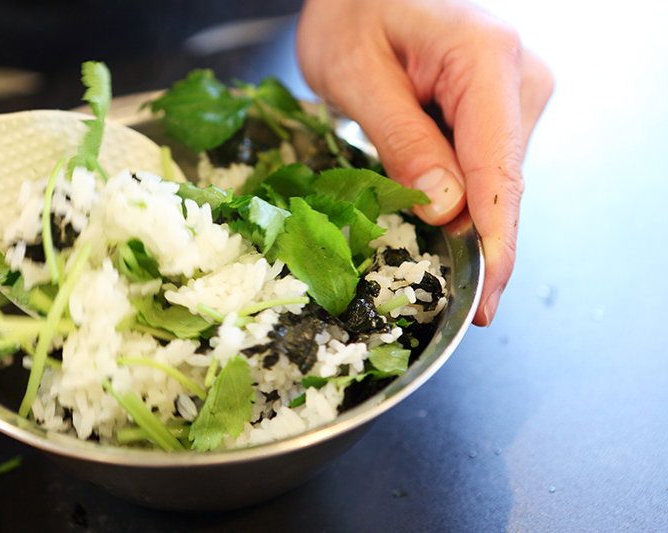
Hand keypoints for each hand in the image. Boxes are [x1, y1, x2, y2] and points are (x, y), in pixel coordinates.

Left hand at [296, 0, 553, 324]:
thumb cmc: (352, 11)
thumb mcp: (356, 76)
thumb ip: (401, 140)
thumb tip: (445, 208)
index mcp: (485, 60)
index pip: (499, 170)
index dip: (494, 242)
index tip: (487, 298)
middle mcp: (517, 75)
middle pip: (502, 182)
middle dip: (472, 239)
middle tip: (436, 284)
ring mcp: (515, 91)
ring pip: (494, 180)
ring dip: (458, 213)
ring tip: (408, 208)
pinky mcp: (502, 105)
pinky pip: (485, 165)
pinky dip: (457, 193)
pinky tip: (427, 196)